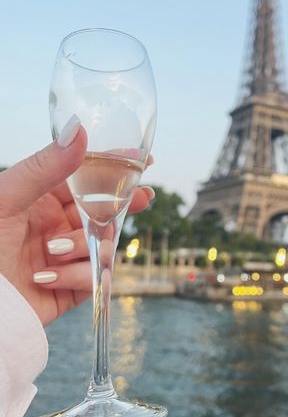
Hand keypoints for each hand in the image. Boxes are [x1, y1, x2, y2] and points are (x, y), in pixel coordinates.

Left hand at [0, 120, 153, 325]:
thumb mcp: (7, 198)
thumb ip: (45, 166)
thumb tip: (78, 129)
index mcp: (40, 199)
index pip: (85, 177)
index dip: (113, 167)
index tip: (142, 158)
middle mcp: (55, 225)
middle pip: (103, 209)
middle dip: (122, 204)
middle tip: (144, 197)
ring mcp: (64, 256)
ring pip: (101, 244)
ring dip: (81, 247)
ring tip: (51, 253)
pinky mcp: (69, 287)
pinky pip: (92, 277)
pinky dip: (74, 276)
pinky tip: (46, 278)